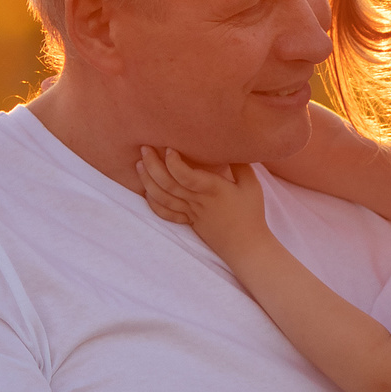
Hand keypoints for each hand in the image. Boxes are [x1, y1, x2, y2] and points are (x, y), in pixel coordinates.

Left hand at [136, 145, 262, 244]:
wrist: (245, 245)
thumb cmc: (250, 213)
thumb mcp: (251, 185)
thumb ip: (240, 164)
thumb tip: (230, 146)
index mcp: (213, 190)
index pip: (187, 176)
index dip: (174, 162)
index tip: (169, 148)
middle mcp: (198, 201)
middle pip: (169, 184)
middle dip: (153, 165)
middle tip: (144, 148)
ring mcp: (191, 213)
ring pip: (163, 198)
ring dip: (148, 181)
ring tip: (139, 165)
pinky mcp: (188, 221)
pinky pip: (166, 214)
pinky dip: (153, 203)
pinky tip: (146, 191)